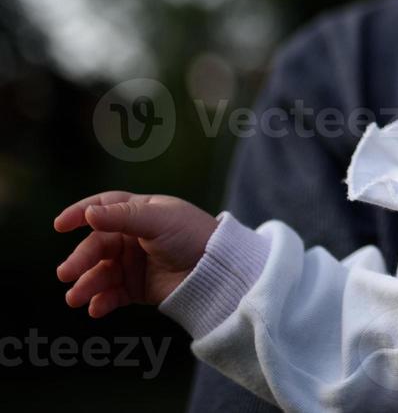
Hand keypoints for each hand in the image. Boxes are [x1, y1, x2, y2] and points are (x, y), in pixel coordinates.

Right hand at [54, 191, 218, 316]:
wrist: (217, 271)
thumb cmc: (193, 236)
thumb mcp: (159, 221)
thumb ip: (123, 217)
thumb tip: (89, 213)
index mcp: (140, 212)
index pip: (104, 207)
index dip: (80, 213)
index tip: (60, 225)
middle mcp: (134, 237)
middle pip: (97, 245)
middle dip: (80, 260)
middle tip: (65, 274)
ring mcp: (134, 263)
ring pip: (101, 272)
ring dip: (86, 285)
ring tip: (76, 298)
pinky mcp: (138, 288)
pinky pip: (113, 294)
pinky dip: (102, 301)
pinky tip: (96, 309)